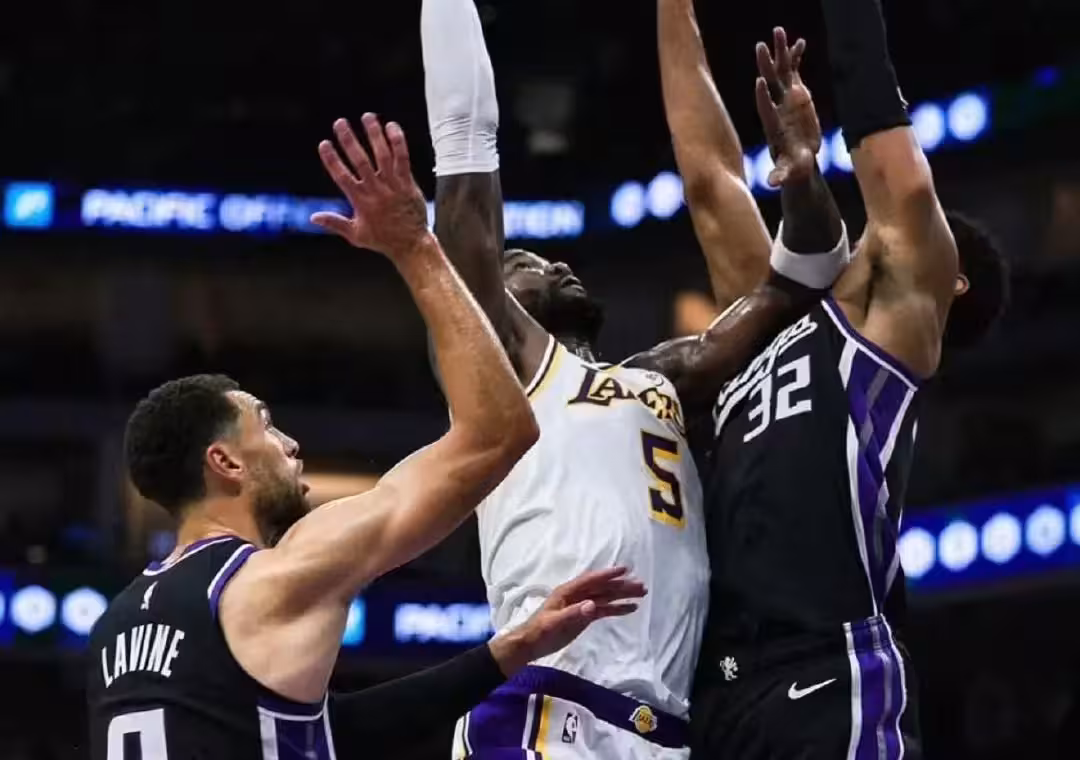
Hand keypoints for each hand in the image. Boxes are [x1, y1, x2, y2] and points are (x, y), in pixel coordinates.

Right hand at [311, 114, 430, 259]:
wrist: (410, 244)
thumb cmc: (382, 239)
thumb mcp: (356, 235)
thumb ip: (335, 223)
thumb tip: (312, 217)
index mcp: (360, 202)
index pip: (342, 176)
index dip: (332, 159)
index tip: (324, 144)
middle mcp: (376, 191)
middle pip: (360, 161)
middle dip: (349, 140)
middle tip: (340, 122)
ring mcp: (393, 186)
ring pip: (382, 156)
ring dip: (374, 135)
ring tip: (367, 117)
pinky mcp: (408, 184)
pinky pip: (403, 159)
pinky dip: (397, 142)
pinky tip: (391, 126)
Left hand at [488, 567, 646, 674]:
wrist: (531, 644)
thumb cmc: (540, 631)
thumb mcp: (555, 622)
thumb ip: (574, 613)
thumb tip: (593, 605)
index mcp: (568, 591)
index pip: (591, 580)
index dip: (607, 575)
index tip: (624, 569)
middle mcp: (577, 595)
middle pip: (602, 588)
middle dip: (621, 586)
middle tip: (641, 585)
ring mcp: (582, 605)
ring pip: (606, 597)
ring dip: (622, 595)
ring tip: (641, 594)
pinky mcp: (584, 616)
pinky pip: (604, 610)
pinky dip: (616, 608)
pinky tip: (630, 608)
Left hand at [754, 27, 821, 187]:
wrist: (796, 160)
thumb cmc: (792, 169)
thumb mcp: (789, 173)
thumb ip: (781, 176)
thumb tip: (773, 184)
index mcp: (774, 125)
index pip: (765, 109)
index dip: (762, 96)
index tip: (759, 82)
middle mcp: (777, 108)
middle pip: (769, 84)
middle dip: (765, 65)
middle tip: (760, 46)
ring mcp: (785, 99)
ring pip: (781, 73)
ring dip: (780, 54)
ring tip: (778, 32)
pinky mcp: (795, 95)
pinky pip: (794, 73)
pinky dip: (796, 59)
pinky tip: (800, 42)